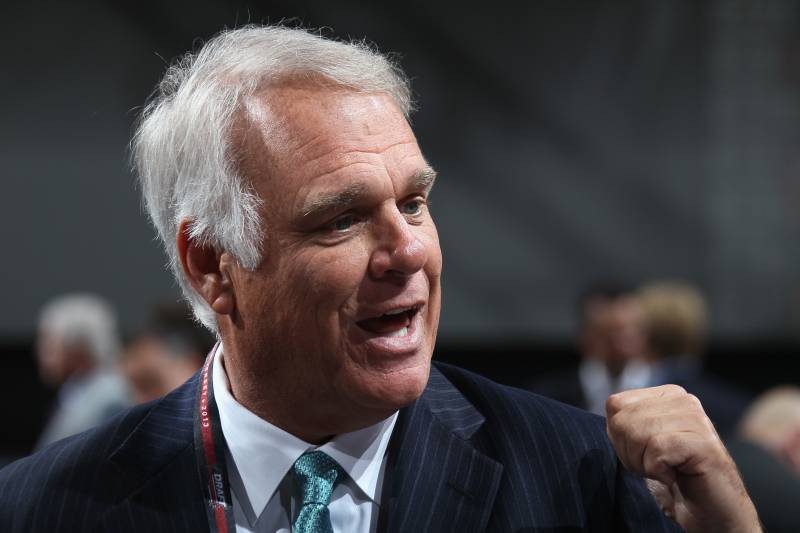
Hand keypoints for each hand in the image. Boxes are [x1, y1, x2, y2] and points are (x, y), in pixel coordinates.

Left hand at [606, 385, 760, 532]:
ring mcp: (696, 418)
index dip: (619, 437)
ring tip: (668, 471)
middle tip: (657, 467)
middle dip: (630, 453)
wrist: (713, 512)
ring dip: (645, 464)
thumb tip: (611, 407)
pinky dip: (659, 472)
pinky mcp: (703, 441)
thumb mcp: (643, 444)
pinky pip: (656, 451)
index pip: (615, 404)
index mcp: (666, 395)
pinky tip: (678, 476)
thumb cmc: (676, 478)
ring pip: (637, 434)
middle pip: (622, 421)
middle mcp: (683, 399)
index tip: (644, 453)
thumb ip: (626, 422)